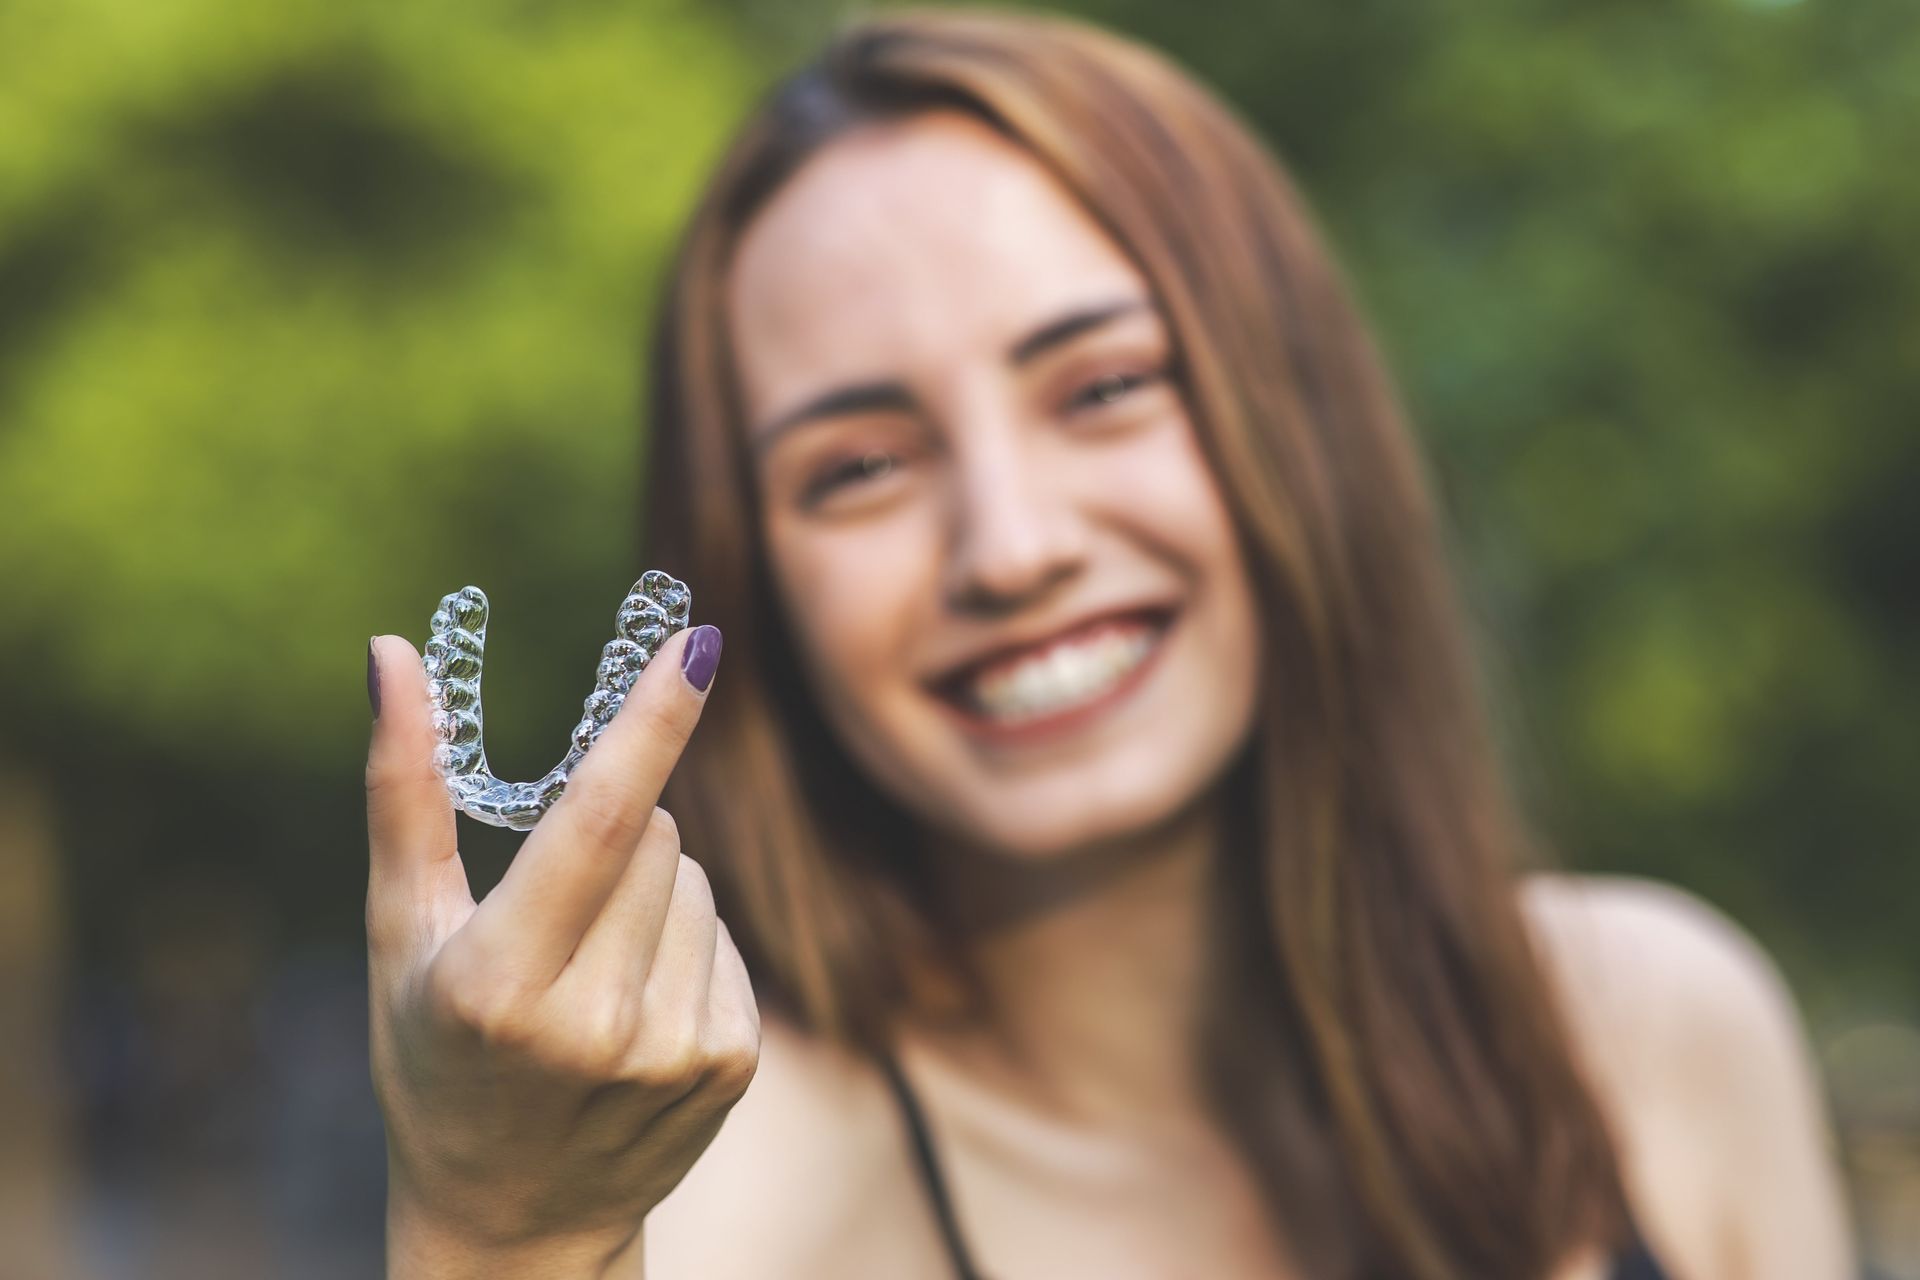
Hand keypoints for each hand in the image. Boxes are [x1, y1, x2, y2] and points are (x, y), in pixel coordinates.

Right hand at [364, 624, 755, 1274]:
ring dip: (651, 891)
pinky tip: (635, 1006)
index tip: (698, 641)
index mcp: (499, 983)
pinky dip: (685, 945)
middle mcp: (594, 1023)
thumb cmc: (434, 1057)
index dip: (650, 723)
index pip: (595, 821)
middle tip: (556, 907)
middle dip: (613, 830)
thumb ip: (404, 791)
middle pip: (653, 833)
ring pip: (694, 878)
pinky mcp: (732, 1063)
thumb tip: (392, 652)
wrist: (512, 1219)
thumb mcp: (399, 935)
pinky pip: (725, 934)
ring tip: (590, 970)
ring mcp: (673, 1049)